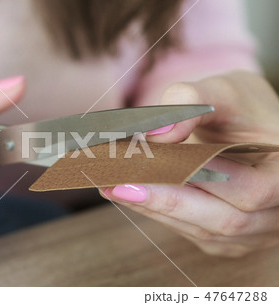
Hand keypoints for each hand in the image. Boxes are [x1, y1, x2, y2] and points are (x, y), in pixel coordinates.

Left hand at [101, 71, 278, 256]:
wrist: (247, 129)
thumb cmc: (243, 109)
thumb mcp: (226, 89)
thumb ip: (194, 100)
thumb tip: (157, 131)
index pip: (251, 190)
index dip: (202, 181)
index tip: (152, 168)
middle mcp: (277, 212)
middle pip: (224, 220)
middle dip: (167, 201)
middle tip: (117, 183)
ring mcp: (255, 231)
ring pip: (203, 230)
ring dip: (154, 209)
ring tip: (113, 186)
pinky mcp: (228, 237)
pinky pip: (192, 232)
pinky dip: (159, 213)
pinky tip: (129, 194)